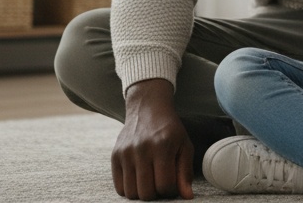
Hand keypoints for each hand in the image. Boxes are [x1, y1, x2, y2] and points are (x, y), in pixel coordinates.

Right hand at [111, 79, 195, 199]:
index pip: (165, 185)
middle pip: (146, 193)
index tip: (172, 183)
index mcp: (162, 146)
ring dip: (142, 193)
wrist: (148, 109)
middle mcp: (141, 149)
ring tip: (150, 180)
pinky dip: (130, 189)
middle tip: (161, 183)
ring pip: (131, 193)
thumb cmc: (170, 130)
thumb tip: (187, 197)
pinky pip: (119, 187)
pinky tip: (139, 179)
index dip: (171, 191)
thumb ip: (185, 172)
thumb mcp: (184, 146)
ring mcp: (125, 153)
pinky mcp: (115, 156)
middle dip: (156, 194)